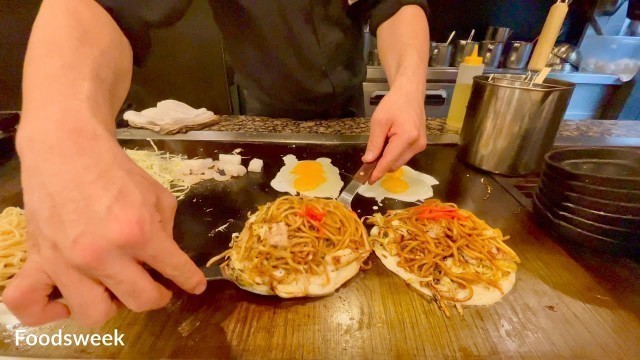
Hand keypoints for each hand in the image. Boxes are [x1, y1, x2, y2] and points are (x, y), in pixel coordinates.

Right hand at [3, 120, 205, 326]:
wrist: (67, 148)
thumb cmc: (116, 170)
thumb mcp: (157, 195)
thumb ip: (166, 230)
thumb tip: (166, 259)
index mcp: (138, 231)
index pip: (174, 270)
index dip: (190, 281)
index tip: (195, 286)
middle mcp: (103, 253)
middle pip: (140, 301)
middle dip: (157, 296)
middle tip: (156, 285)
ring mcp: (67, 262)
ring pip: (94, 315)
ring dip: (111, 306)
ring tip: (115, 289)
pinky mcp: (38, 260)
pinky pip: (29, 303)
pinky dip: (47, 313)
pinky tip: (65, 302)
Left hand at [363, 87, 426, 182]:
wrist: (410, 94)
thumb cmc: (393, 104)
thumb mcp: (379, 121)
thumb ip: (374, 143)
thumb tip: (368, 161)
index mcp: (406, 137)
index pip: (389, 161)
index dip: (378, 172)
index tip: (368, 181)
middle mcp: (416, 144)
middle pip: (395, 164)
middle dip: (381, 165)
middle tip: (367, 160)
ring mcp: (420, 145)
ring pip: (399, 162)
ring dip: (387, 160)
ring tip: (380, 145)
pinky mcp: (420, 145)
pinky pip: (404, 156)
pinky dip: (394, 155)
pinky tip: (388, 144)